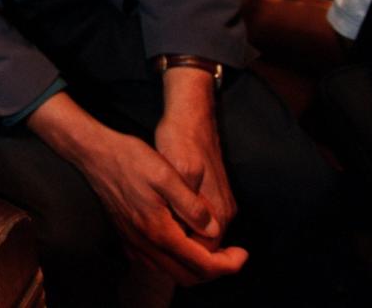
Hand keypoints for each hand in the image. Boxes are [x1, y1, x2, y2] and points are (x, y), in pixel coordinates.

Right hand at [28, 93, 246, 286]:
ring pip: (171, 273)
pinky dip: (177, 262)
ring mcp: (133, 243)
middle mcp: (145, 244)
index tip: (243, 253)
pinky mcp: (127, 238)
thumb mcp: (167, 174)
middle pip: (188, 277)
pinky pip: (156, 263)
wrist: (93, 154)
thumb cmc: (129, 158)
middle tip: (233, 255)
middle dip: (215, 271)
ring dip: (196, 268)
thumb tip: (214, 230)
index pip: (202, 264)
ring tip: (213, 250)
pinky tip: (184, 242)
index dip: (228, 264)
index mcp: (159, 230)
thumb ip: (191, 205)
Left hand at [155, 68, 237, 243]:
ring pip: (201, 236)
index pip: (204, 252)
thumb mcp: (178, 170)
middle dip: (180, 251)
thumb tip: (193, 230)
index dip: (181, 254)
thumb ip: (187, 203)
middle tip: (147, 246)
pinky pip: (199, 222)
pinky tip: (160, 219)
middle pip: (204, 248)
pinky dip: (182, 226)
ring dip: (180, 239)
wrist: (192, 116)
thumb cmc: (181, 140)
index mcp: (218, 209)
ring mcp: (221, 204)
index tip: (153, 249)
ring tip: (150, 235)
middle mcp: (225, 211)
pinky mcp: (213, 196)